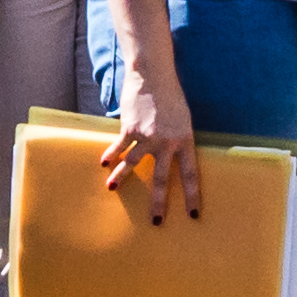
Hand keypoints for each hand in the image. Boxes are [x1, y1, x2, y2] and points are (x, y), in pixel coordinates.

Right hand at [99, 82, 200, 221]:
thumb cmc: (171, 96)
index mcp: (185, 140)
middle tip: (155, 221)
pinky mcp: (130, 128)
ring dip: (121, 177)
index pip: (190, 175)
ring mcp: (147, 136)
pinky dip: (110, 154)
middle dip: (158, 203)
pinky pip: (119, 147)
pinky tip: (104, 163)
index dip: (192, 196)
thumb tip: (172, 158)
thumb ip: (178, 139)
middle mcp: (166, 142)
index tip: (193, 215)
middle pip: (161, 179)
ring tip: (111, 188)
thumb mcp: (183, 119)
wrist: (153, 75)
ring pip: (133, 164)